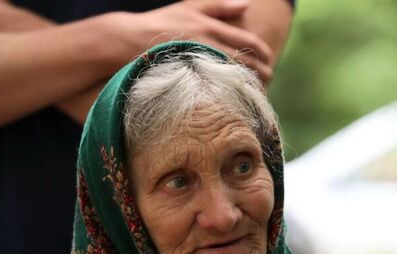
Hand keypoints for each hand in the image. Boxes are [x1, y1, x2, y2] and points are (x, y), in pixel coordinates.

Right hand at [124, 0, 274, 82]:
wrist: (125, 41)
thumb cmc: (160, 24)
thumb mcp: (189, 7)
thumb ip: (218, 6)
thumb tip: (246, 4)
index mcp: (209, 26)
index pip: (246, 41)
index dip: (263, 53)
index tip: (270, 61)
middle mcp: (205, 44)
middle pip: (244, 61)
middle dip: (261, 71)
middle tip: (270, 78)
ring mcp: (196, 63)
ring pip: (232, 77)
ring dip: (249, 85)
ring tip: (259, 92)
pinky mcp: (187, 79)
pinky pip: (215, 90)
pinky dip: (229, 94)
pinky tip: (237, 100)